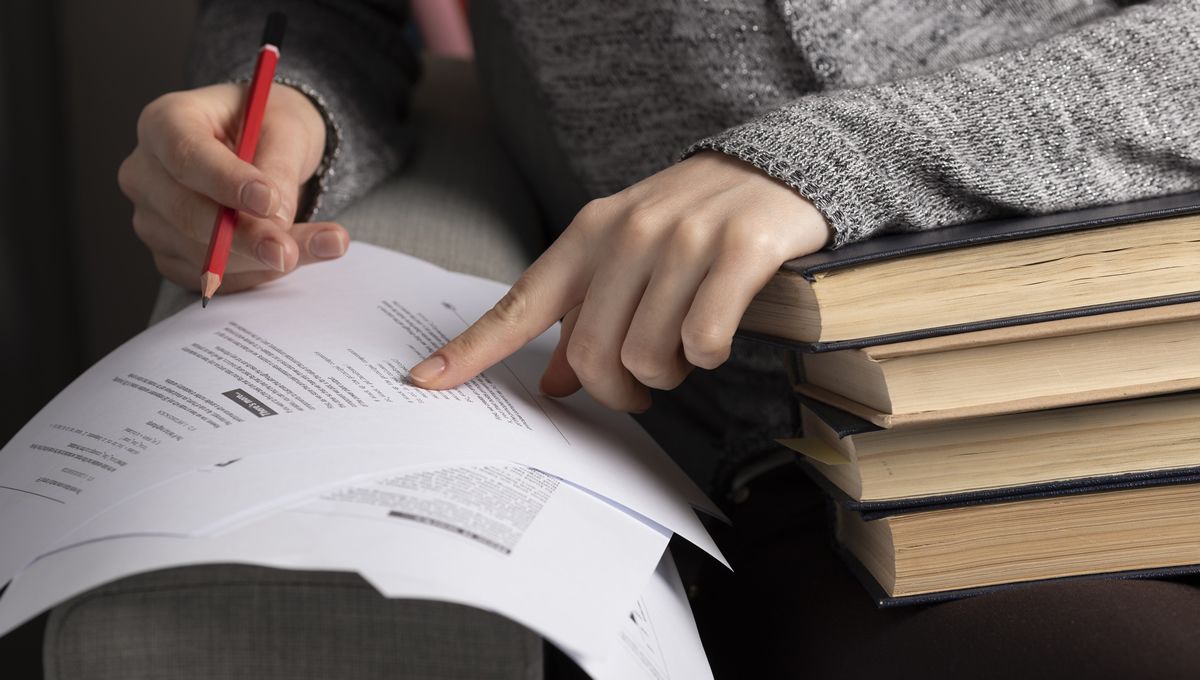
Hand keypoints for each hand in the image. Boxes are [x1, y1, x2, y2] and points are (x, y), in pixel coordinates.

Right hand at [118, 83, 348, 292]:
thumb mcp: (286, 128)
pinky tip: (298, 255)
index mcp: (165, 122)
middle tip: (288, 250)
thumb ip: (279, 167)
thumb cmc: (267, 126)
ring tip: (325, 245)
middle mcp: (146, 173)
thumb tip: (275, 218)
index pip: (185, 155)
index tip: (268, 201)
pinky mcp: (171, 256)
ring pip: (203, 254)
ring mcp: (152, 219)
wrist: (263, 147)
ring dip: (265, 260)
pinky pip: (214, 277)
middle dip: (246, 236)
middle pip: (187, 213)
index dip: (225, 181)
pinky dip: (260, 273)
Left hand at [407, 151, 830, 410]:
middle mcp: (628, 233)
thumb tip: (550, 384)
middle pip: (590, 354)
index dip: (471, 349)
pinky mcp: (739, 249)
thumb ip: (586, 316)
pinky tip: (716, 338)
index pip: (520, 303)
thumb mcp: (629, 257)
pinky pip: (703, 339)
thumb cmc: (693, 223)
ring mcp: (683, 239)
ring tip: (685, 352)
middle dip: (617, 391)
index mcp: (589, 234)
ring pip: (647, 354)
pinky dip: (708, 356)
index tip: (425, 381)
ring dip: (668, 374)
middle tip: (642, 390)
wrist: (778, 168)